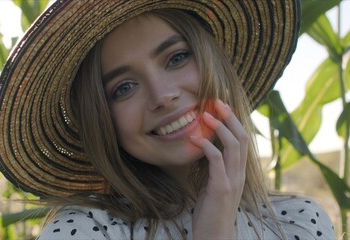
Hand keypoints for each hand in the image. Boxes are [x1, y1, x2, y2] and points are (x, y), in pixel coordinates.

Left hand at [190, 99, 247, 238]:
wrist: (214, 236)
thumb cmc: (210, 211)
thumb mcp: (214, 184)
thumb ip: (214, 167)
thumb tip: (204, 148)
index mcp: (238, 172)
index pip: (242, 140)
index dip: (234, 121)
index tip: (221, 106)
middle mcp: (240, 174)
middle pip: (242, 138)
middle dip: (230, 117)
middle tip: (216, 102)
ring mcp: (233, 181)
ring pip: (234, 146)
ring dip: (220, 128)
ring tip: (205, 115)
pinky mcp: (221, 188)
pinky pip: (218, 162)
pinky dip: (207, 147)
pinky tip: (195, 139)